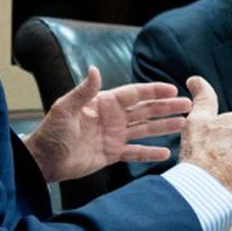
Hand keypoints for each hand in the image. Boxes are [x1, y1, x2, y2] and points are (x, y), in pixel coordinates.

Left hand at [24, 68, 190, 183]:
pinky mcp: (112, 154)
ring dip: (164, 127)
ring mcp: (114, 136)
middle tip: (189, 106)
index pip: (134, 94)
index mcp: (103, 103)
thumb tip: (95, 69)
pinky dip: (150, 153)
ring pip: (145, 130)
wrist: (42, 161)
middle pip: (145, 110)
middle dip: (167, 108)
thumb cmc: (50, 133)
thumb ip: (83, 91)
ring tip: (184, 124)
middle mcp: (112, 118)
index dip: (154, 91)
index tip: (173, 89)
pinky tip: (166, 153)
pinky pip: (135, 152)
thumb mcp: (65, 109)